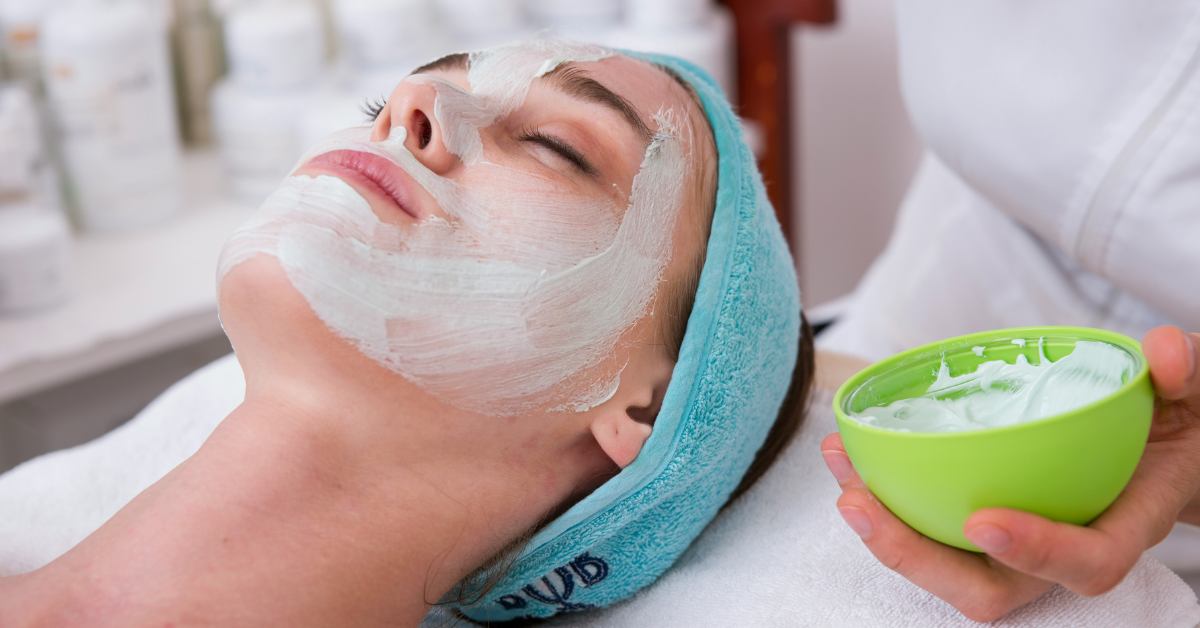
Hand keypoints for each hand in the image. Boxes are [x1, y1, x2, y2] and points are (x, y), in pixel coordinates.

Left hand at [821, 326, 1199, 621]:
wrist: (1169, 444)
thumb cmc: (1178, 422)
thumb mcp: (1194, 392)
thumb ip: (1185, 369)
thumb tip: (1165, 355)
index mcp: (1125, 523)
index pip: (1088, 562)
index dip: (1036, 552)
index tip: (982, 521)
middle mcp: (1065, 546)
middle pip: (991, 590)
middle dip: (918, 558)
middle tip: (861, 505)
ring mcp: (1020, 541)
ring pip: (949, 569)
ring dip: (887, 534)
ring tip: (842, 478)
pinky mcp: (984, 521)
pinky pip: (932, 531)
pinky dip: (888, 501)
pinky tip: (850, 458)